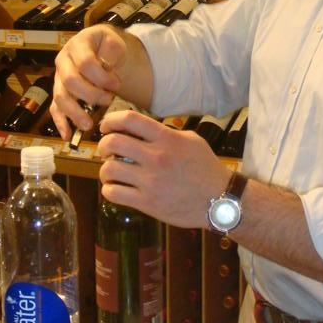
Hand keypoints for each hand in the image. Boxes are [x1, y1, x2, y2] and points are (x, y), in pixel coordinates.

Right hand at [50, 25, 126, 139]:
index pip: (85, 62)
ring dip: (74, 112)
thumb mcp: (114, 42)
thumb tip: (108, 68)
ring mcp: (59, 78)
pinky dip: (61, 123)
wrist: (102, 48)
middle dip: (90, 94)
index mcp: (77, 45)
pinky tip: (68, 136)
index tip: (116, 85)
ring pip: (60, 97)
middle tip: (108, 101)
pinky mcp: (60, 93)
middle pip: (70, 81)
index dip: (101, 76)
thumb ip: (112, 53)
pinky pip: (55, 109)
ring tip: (89, 125)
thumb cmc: (108, 46)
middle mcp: (63, 61)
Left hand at [97, 109, 230, 227]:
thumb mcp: (192, 141)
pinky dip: (109, 189)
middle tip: (106, 151)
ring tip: (112, 172)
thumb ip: (167, 133)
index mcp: (167, 138)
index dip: (111, 119)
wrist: (219, 199)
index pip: (129, 119)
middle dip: (103, 145)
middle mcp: (156, 157)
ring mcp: (150, 181)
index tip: (106, 126)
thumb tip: (143, 131)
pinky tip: (116, 188)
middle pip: (113, 142)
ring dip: (105, 170)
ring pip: (109, 169)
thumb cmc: (206, 168)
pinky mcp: (147, 203)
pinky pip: (113, 193)